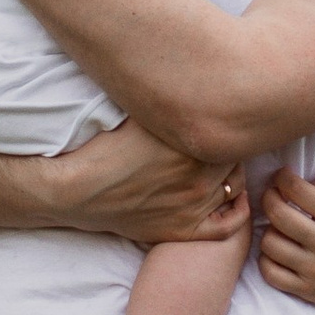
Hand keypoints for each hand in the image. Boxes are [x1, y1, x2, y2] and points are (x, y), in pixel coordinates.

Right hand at [42, 119, 249, 249]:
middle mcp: (199, 177)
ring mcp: (193, 206)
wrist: (78, 190)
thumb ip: (173, 104)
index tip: (216, 124)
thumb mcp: (142, 115)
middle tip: (217, 144)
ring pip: (233, 187)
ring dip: (231, 175)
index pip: (231, 135)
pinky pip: (226, 227)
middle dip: (228, 151)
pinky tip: (233, 199)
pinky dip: (237, 212)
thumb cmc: (105, 148)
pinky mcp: (183, 230)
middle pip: (236, 160)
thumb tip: (195, 84)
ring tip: (220, 166)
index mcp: (192, 146)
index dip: (225, 128)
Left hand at [259, 169, 314, 314]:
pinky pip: (270, 273)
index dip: (282, 178)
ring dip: (269, 231)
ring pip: (269, 243)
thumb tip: (307, 180)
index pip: (298, 190)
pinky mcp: (306, 289)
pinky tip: (277, 253)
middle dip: (268, 198)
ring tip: (278, 228)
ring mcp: (313, 269)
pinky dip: (267, 260)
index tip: (282, 177)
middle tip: (273, 197)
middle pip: (277, 213)